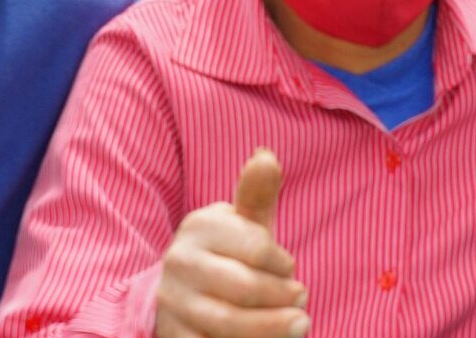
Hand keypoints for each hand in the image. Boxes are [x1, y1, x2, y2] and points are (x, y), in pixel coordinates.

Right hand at [156, 149, 309, 337]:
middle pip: (246, 286)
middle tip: (302, 299)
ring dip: (273, 327)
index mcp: (200, 226)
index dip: (282, 263)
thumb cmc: (230, 255)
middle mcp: (179, 262)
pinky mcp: (173, 336)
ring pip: (231, 322)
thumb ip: (257, 193)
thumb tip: (266, 156)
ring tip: (300, 325)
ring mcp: (173, 301)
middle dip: (282, 296)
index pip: (256, 247)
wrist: (184, 295)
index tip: (289, 268)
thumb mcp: (245, 224)